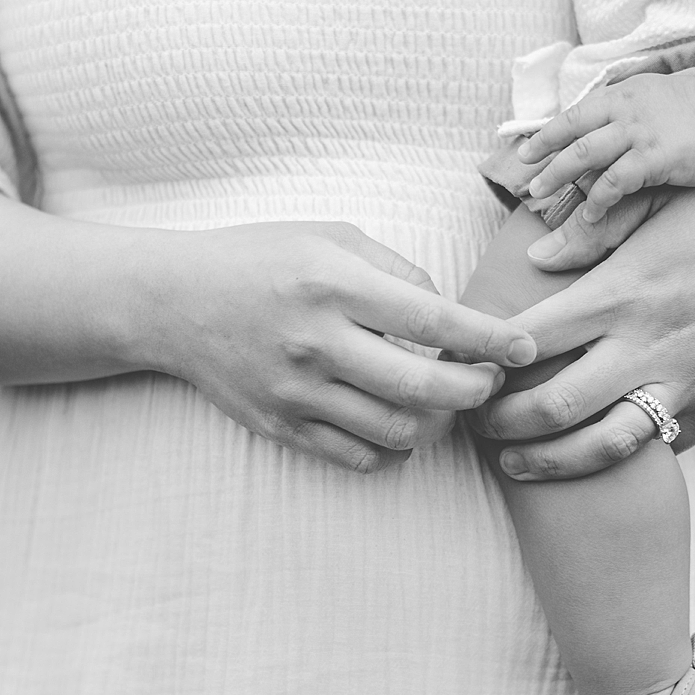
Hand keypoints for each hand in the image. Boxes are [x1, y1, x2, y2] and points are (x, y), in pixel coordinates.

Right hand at [142, 221, 536, 472]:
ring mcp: (297, 390)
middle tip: (489, 380)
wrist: (171, 300)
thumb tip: (454, 313)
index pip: (435, 319)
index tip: (524, 348)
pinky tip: (399, 421)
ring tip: (444, 400)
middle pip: (425, 386)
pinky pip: (359, 456)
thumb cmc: (262, 259)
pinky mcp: (281, 426)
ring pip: (398, 431)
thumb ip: (399, 270)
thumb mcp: (332, 237)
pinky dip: (393, 449)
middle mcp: (317, 340)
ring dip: (438, 423)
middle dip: (476, 390)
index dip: (490, 339)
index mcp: (335, 283)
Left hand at [471, 181, 694, 479]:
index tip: (459, 362)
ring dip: (548, 463)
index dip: (481, 356)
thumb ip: (595, 234)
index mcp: (624, 290)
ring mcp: (687, 384)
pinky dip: (617, 463)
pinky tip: (586, 459)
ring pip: (603, 447)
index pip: (529, 337)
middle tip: (474, 421)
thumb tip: (535, 255)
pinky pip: (658, 451)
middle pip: (553, 405)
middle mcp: (650, 344)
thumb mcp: (662, 208)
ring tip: (515, 463)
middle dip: (500, 423)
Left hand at [515, 70, 694, 225]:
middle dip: (546, 162)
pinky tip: (591, 213)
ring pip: (586, 154)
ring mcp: (638, 135)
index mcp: (618, 97)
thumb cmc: (689, 108)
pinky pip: (616, 180)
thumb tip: (593, 132)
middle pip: (572, 137)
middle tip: (531, 185)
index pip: (572, 116)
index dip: (545, 136)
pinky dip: (598, 197)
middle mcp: (623, 113)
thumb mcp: (646, 98)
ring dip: (561, 177)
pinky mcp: (655, 157)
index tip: (524, 154)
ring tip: (544, 197)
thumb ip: (619, 113)